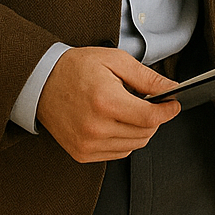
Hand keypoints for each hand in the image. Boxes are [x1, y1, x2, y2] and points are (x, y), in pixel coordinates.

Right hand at [36, 46, 180, 162]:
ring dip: (140, 130)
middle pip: (145, 133)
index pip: (150, 117)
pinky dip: (125, 140)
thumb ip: (146, 76)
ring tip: (129, 110)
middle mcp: (96, 128)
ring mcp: (88, 144)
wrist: (40, 83)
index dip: (168, 111)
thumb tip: (170, 88)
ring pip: (134, 145)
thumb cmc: (76, 68)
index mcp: (105, 102)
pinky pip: (118, 153)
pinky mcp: (82, 153)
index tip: (173, 104)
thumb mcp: (115, 60)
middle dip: (154, 118)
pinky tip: (116, 122)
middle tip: (149, 102)